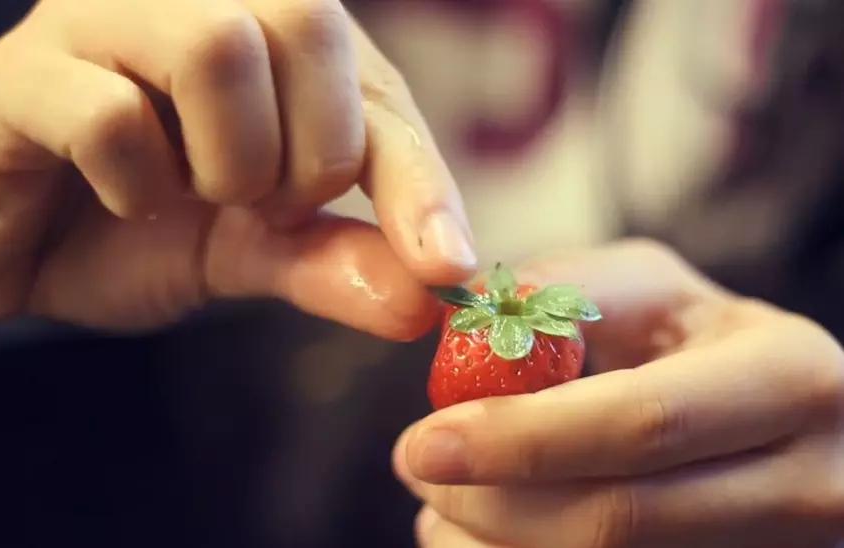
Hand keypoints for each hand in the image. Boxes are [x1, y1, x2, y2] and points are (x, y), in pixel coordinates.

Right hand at [0, 0, 474, 342]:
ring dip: (228, 159)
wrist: (1, 250)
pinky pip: (107, 110)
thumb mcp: (249, 252)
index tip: (447, 265)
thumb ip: (332, 261)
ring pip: (216, 44)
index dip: (419, 177)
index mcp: (263, 33)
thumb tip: (430, 295)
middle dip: (311, 152)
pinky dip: (135, 180)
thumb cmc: (129, 230)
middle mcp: (188, 1)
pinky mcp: (19, 72)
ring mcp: (100, 23)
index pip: (374, 84)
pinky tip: (122, 197)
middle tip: (267, 207)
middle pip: (308, 19)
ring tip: (192, 196)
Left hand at [394, 240, 843, 547]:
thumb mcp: (653, 292)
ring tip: (443, 509)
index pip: (642, 424)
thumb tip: (456, 317)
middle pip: (616, 521)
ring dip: (492, 547)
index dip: (520, 439)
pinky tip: (485, 540)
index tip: (423, 442)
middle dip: (491, 502)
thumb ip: (563, 291)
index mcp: (789, 380)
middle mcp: (810, 484)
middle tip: (416, 469)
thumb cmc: (703, 345)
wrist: (784, 426)